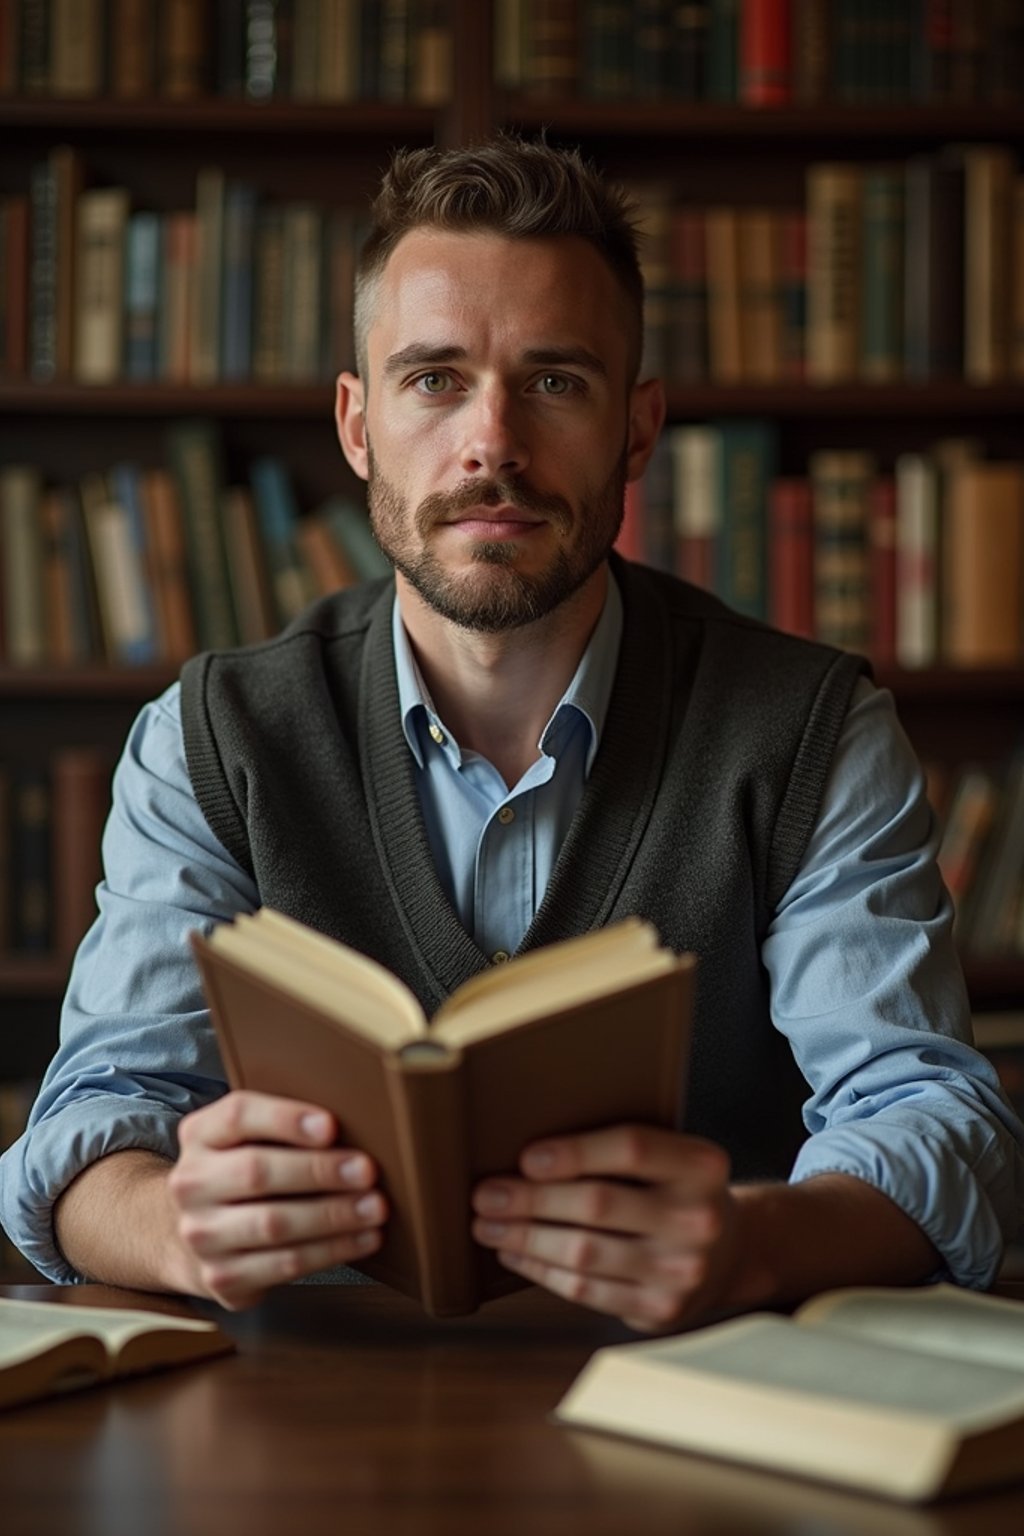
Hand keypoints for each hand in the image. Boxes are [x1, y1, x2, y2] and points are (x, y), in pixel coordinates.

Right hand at [167, 1090, 386, 1309]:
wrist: (194, 1236)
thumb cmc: (242, 1173)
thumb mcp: (246, 1138)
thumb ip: (283, 1125)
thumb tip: (355, 1120)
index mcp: (200, 1135)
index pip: (237, 1116)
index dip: (285, 1119)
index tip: (331, 1126)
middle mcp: (192, 1183)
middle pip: (257, 1172)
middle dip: (319, 1171)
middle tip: (367, 1171)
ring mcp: (201, 1234)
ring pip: (273, 1224)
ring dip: (332, 1216)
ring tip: (374, 1207)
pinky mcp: (222, 1277)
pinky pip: (285, 1264)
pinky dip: (331, 1251)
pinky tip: (363, 1239)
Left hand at [471, 1124, 741, 1330]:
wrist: (730, 1253)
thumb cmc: (677, 1192)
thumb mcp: (672, 1159)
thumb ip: (623, 1153)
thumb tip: (530, 1156)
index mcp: (702, 1166)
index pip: (632, 1149)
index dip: (574, 1152)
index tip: (526, 1157)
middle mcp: (698, 1219)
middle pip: (598, 1204)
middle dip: (531, 1200)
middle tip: (485, 1194)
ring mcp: (681, 1270)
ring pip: (584, 1252)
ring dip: (525, 1237)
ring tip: (488, 1225)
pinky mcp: (660, 1310)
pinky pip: (587, 1290)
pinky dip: (542, 1270)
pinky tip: (516, 1253)